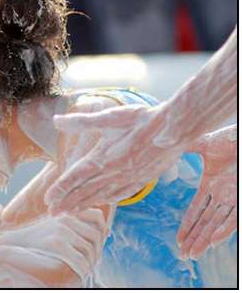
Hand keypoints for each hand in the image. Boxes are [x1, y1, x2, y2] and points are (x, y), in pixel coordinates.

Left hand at [45, 104, 189, 213]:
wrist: (175, 129)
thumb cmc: (141, 120)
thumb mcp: (108, 117)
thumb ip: (80, 121)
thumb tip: (56, 120)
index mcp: (102, 158)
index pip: (75, 178)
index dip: (60, 189)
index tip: (47, 200)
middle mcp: (113, 173)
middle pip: (85, 191)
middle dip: (67, 203)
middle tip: (52, 213)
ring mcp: (128, 179)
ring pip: (101, 196)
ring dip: (84, 204)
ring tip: (71, 212)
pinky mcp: (141, 179)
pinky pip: (120, 194)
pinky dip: (107, 200)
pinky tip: (102, 202)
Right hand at [177, 125, 236, 259]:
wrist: (241, 138)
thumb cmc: (230, 138)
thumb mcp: (203, 143)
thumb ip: (184, 147)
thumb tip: (160, 145)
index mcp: (211, 183)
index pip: (196, 209)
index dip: (187, 225)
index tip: (178, 240)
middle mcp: (221, 195)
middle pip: (205, 222)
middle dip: (194, 240)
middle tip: (184, 256)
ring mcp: (233, 197)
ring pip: (217, 225)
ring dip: (205, 240)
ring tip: (194, 254)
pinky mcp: (241, 198)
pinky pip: (233, 219)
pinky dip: (223, 230)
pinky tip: (213, 241)